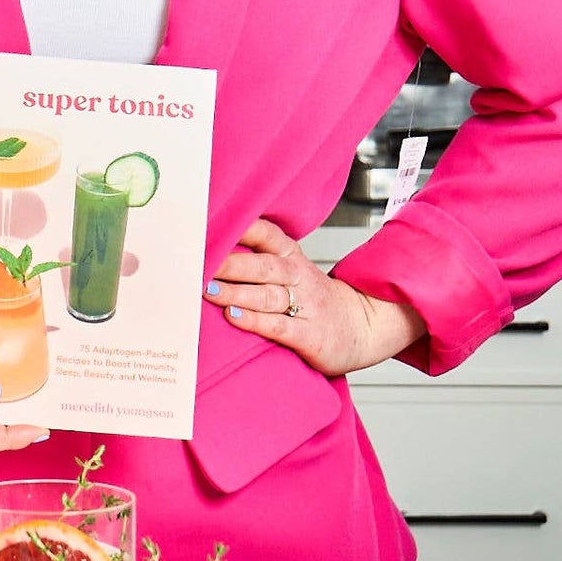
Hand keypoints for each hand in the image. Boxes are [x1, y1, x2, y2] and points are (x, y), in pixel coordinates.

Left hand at [203, 219, 425, 375]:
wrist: (363, 327)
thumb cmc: (314, 299)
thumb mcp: (292, 270)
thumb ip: (258, 259)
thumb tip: (210, 250)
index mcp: (291, 257)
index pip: (267, 235)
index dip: (242, 228)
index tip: (213, 225)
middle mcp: (298, 277)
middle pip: (262, 266)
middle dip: (229, 264)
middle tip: (199, 263)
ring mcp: (306, 306)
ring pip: (267, 295)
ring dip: (235, 292)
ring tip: (207, 289)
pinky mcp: (309, 335)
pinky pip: (278, 325)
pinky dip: (254, 320)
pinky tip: (233, 316)